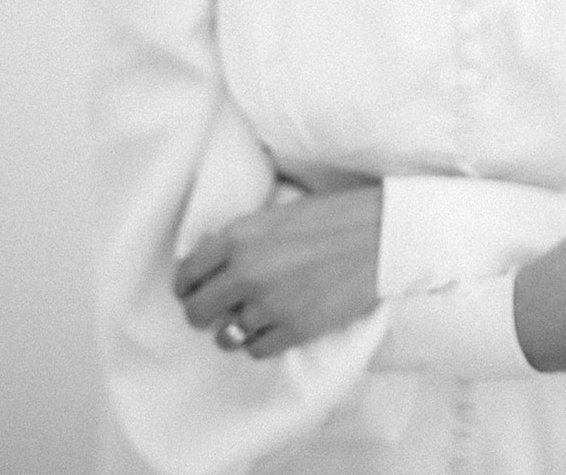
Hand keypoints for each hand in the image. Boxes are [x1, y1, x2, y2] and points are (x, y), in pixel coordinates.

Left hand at [173, 185, 381, 360]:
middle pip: (197, 311)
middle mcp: (247, 273)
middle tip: (214, 310)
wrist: (380, 233)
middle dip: (201, 312)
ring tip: (247, 320)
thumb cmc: (333, 216)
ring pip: (225, 336)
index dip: (186, 285)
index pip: (187, 274)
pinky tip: (271, 328)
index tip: (191, 290)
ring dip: (232, 330)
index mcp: (238, 238)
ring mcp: (270, 305)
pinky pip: (257, 350)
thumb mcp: (276, 215)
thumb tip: (213, 258)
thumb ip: (241, 238)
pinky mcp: (296, 329)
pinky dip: (259, 342)